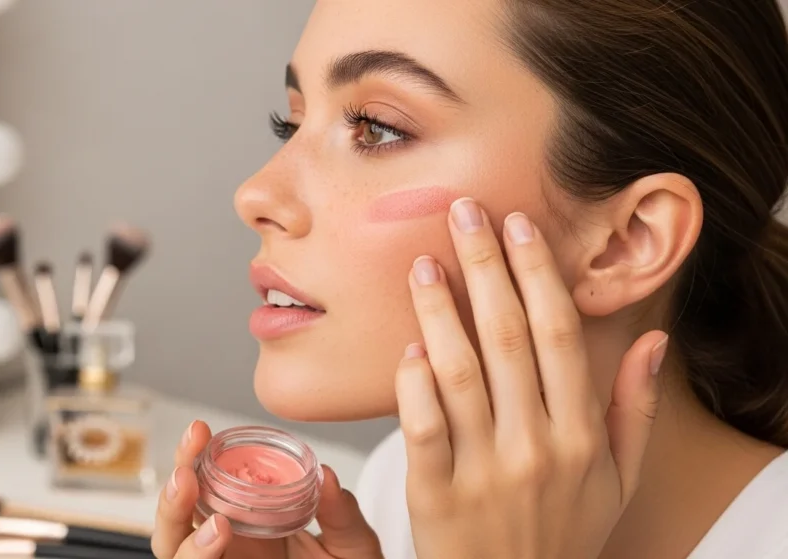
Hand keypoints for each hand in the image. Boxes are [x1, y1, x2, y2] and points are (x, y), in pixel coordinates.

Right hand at [150, 420, 382, 558]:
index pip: (203, 485)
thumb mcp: (353, 544)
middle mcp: (226, 548)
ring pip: (172, 552)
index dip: (193, 457)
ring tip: (218, 522)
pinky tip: (219, 537)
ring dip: (179, 530)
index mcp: (247, 523)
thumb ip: (341, 514)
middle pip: (175, 521)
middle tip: (187, 473)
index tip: (201, 430)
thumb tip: (325, 474)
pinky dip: (196, 556)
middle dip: (171, 494)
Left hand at [396, 199, 668, 558]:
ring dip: (441, 310)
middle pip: (508, 337)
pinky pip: (423, 427)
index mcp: (581, 434)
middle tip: (463, 213)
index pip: (558, 335)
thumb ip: (635, 410)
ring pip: (460, 372)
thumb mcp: (618, 480)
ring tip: (424, 263)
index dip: (538, 274)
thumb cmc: (563, 533)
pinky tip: (409, 345)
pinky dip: (414, 384)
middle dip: (485, 267)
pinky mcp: (436, 494)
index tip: (519, 226)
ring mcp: (484, 471)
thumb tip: (654, 341)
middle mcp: (536, 446)